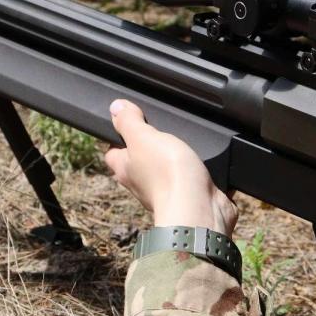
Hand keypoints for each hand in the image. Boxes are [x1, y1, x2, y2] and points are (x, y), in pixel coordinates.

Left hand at [105, 99, 237, 236]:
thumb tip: (115, 107)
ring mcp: (166, 192)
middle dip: (148, 149)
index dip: (118, 138)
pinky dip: (194, 173)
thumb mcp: (143, 137)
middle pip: (139, 163)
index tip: (128, 124)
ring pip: (164, 172)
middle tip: (159, 130)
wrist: (199, 207)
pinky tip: (202, 163)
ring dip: (173, 161)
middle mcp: (142, 183)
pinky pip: (189, 181)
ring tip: (183, 144)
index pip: (113, 152)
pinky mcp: (190, 197)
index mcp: (126, 169)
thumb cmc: (167, 174)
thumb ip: (129, 122)